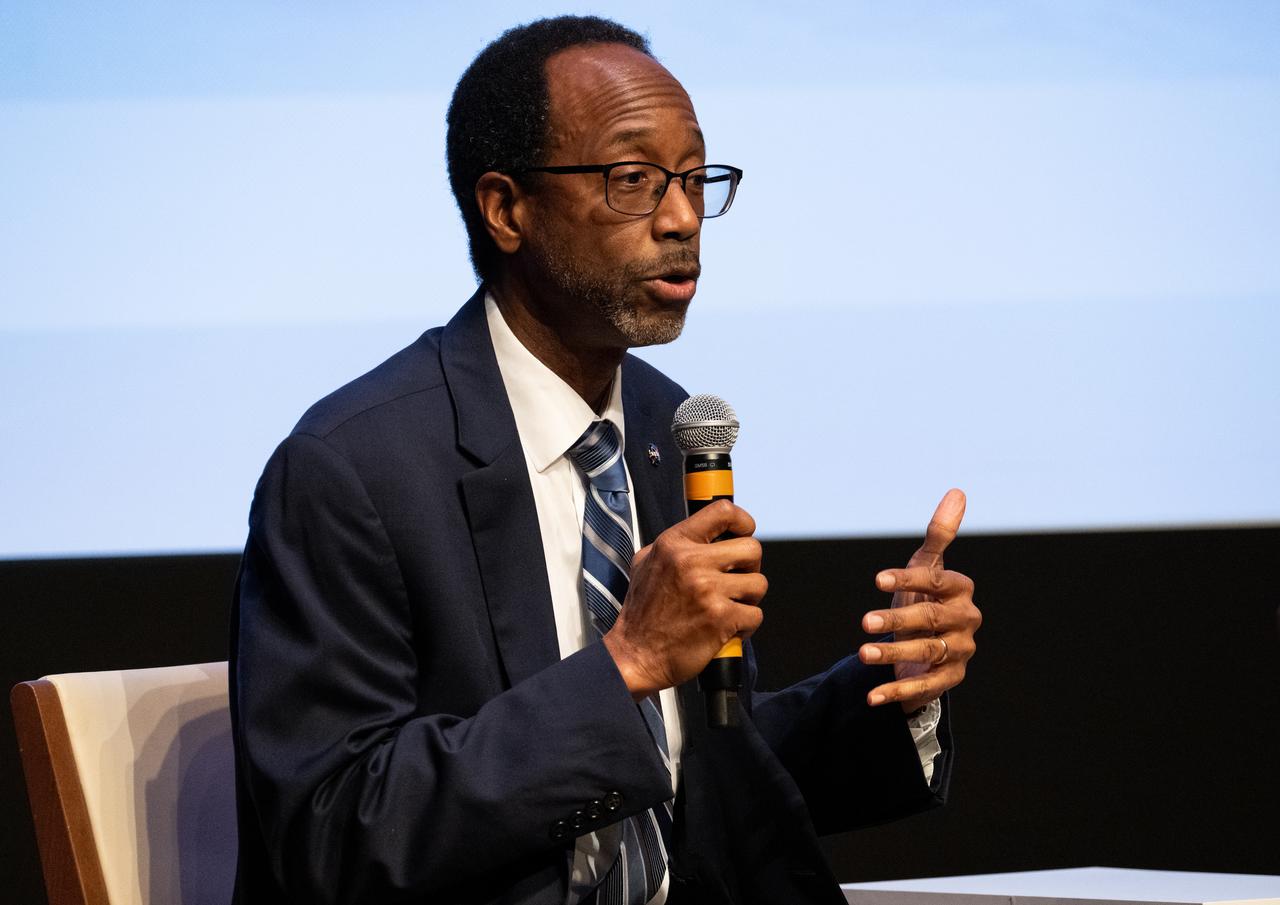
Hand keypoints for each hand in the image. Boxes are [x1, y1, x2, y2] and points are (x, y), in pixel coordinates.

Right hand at [604, 499, 766, 699]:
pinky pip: (755, 614)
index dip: (743, 521)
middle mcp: (691, 562)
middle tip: (735, 581)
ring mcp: (707, 590)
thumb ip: (674, 544)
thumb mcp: (645, 563)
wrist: (636, 655)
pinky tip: (728, 628)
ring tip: (730, 606)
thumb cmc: (642, 613)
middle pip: (752, 548)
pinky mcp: (721, 618)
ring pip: (759, 583)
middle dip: (749, 568)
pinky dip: (746, 625)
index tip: (744, 532)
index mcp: (674, 544)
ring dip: (749, 598)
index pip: (723, 511)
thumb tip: (706, 531)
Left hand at [858, 489, 980, 711]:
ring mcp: (961, 652)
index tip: (877, 579)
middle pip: (930, 619)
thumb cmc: (924, 599)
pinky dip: (897, 692)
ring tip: (863, 653)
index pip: (936, 581)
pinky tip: (872, 695)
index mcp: (961, 590)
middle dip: (897, 620)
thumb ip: (939, 535)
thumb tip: (957, 492)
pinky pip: (924, 687)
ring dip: (893, 654)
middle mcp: (966, 621)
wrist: (929, 646)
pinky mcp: (950, 680)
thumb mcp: (926, 568)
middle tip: (863, 622)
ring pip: (927, 652)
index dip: (908, 579)